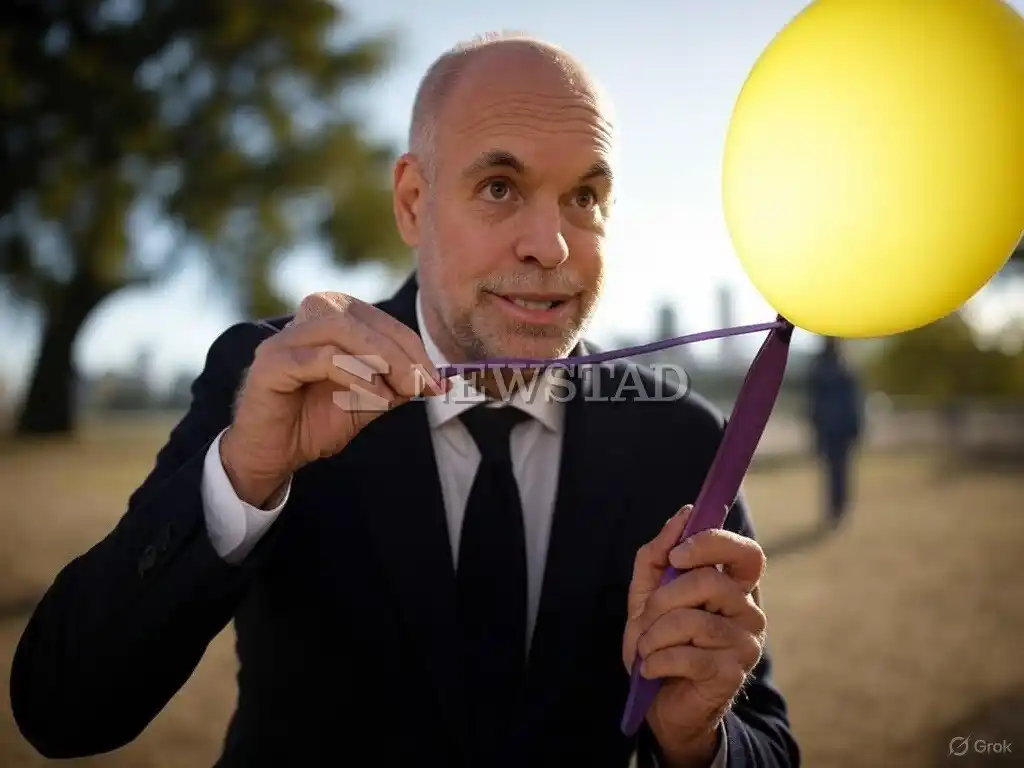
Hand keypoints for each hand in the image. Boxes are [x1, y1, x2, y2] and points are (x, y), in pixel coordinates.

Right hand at [221, 292, 449, 505]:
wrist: (272, 456)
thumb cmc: (316, 423)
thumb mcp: (368, 401)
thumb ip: (396, 384)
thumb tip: (434, 378)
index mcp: (330, 321)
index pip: (379, 321)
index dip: (414, 348)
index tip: (439, 381)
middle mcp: (306, 321)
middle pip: (362, 318)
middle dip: (402, 352)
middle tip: (424, 385)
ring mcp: (285, 339)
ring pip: (342, 329)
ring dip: (381, 359)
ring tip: (401, 391)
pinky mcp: (271, 363)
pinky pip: (321, 358)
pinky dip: (355, 375)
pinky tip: (374, 398)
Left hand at [622, 506, 766, 766]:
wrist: (658, 704)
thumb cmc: (658, 644)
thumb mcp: (647, 594)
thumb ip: (659, 554)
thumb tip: (683, 513)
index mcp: (733, 589)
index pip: (747, 553)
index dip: (713, 545)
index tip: (677, 555)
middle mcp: (748, 613)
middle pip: (711, 582)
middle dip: (665, 597)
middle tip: (648, 616)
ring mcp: (745, 645)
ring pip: (692, 621)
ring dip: (654, 635)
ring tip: (647, 649)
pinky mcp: (732, 675)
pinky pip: (686, 655)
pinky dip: (657, 660)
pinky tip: (652, 669)